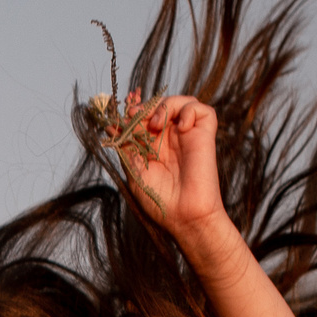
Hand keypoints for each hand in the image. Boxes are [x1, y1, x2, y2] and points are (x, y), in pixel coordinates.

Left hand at [111, 93, 244, 265]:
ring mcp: (188, 135)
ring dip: (164, 105)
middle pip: (159, 104)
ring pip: (179, 101)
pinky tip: (182, 128)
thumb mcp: (133, 169)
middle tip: (135, 115)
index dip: (135, 106)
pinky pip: (201, 109)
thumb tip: (112, 126)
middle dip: (145, 105)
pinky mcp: (205, 134)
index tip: (126, 105)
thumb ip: (126, 145)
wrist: (185, 215)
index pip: (144, 116)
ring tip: (156, 124)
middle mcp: (170, 138)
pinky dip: (188, 110)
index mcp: (152, 145)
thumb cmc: (158, 199)